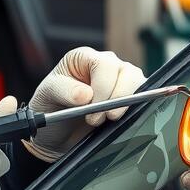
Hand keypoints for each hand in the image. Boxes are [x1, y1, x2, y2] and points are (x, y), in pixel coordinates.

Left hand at [23, 48, 146, 162]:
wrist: (57, 132)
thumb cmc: (51, 106)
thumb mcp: (47, 95)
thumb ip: (64, 90)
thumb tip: (85, 94)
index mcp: (85, 57)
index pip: (105, 64)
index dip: (103, 87)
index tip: (92, 107)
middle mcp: (106, 64)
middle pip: (128, 73)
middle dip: (116, 98)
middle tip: (99, 119)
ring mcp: (121, 80)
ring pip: (139, 84)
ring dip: (126, 105)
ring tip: (106, 120)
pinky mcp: (129, 97)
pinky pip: (142, 98)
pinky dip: (133, 110)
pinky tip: (116, 120)